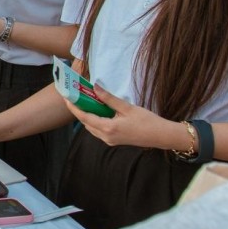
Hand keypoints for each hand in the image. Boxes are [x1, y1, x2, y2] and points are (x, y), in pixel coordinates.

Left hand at [65, 84, 184, 150]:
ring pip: (92, 128)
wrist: (161, 136)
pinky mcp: (114, 141)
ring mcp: (110, 141)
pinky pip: (99, 131)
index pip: (84, 117)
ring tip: (85, 102)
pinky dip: (95, 121)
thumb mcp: (127, 107)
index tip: (66, 97)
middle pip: (86, 123)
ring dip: (87, 116)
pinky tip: (98, 111)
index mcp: (108, 128)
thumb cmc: (147, 121)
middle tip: (75, 97)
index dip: (73, 107)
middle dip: (79, 110)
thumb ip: (109, 98)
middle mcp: (106, 137)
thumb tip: (95, 87)